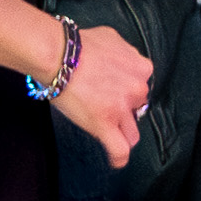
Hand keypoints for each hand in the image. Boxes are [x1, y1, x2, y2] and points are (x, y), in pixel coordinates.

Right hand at [52, 24, 152, 171]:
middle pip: (136, 107)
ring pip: (131, 131)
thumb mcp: (113, 39)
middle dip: (123, 108)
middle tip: (101, 103)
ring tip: (110, 132)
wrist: (59, 55)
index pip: (141, 85)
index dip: (126, 89)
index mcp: (141, 68)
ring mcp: (122, 109)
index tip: (113, 89)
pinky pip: (119, 150)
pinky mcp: (105, 124)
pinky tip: (115, 161)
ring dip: (122, 132)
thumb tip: (121, 57)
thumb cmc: (79, 44)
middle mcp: (137, 89)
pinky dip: (118, 158)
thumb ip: (124, 53)